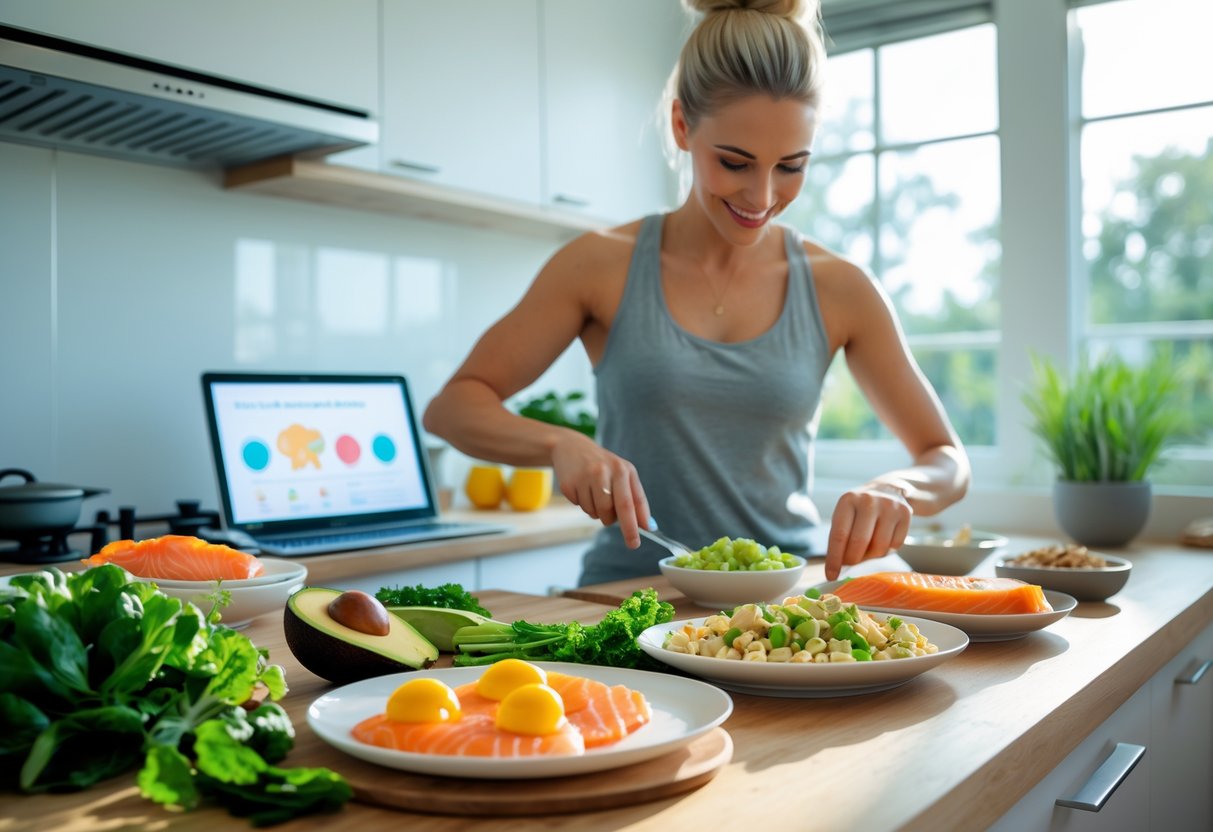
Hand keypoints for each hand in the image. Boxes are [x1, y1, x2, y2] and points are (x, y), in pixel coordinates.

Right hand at [550, 432, 650, 548]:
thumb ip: (635, 498)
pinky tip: (582, 490)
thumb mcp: (622, 474)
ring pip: (597, 512)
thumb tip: (648, 525)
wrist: (571, 447)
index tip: (638, 542)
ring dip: (599, 514)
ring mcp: (586, 477)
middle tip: (631, 542)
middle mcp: (605, 471)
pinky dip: (583, 505)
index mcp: (623, 469)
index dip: (636, 523)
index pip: (632, 501)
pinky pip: (580, 507)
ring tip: (596, 498)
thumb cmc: (602, 465)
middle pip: (615, 509)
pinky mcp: (569, 484)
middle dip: (625, 529)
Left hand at [825, 482, 911, 580]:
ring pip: (879, 547)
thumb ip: (841, 539)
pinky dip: (888, 549)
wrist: (890, 489)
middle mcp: (868, 500)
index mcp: (847, 500)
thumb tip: (839, 568)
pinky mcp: (906, 513)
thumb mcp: (846, 516)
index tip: (831, 576)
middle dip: (853, 559)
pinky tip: (884, 538)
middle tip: (851, 563)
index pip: (839, 535)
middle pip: (859, 543)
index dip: (835, 559)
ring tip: (869, 547)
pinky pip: (895, 545)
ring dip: (872, 555)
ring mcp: (889, 506)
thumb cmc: (862, 510)